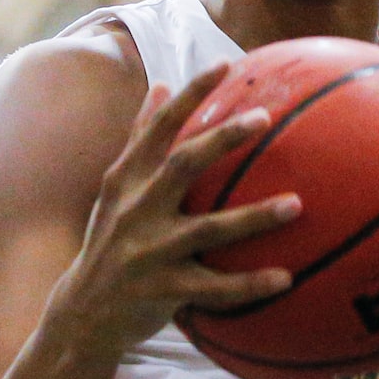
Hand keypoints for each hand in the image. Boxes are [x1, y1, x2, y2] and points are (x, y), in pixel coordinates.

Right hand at [48, 63, 299, 355]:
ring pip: (207, 230)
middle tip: (264, 118)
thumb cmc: (109, 240)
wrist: (82, 313)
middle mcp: (136, 210)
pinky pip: (214, 289)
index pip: (158, 128)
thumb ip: (140, 139)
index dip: (190, 94)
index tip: (224, 64)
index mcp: (127, 180)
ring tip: (297, 204)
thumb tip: (161, 85)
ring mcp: (149, 252)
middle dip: (222, 139)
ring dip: (253, 217)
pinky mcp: (162, 292)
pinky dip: (249, 285)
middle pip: (182, 165)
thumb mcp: (116, 188)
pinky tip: (287, 278)